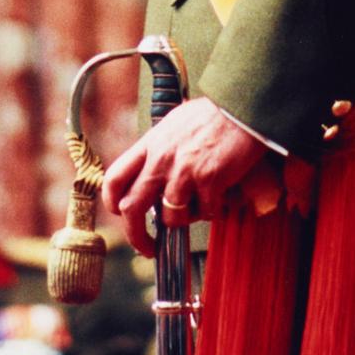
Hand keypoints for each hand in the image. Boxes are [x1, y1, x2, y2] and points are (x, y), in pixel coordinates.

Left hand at [100, 98, 265, 257]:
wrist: (242, 106)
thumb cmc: (212, 113)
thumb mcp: (174, 125)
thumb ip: (159, 150)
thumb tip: (152, 174)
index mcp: (150, 144)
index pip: (115, 178)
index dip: (112, 202)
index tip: (121, 213)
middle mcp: (161, 159)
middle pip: (132, 208)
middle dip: (136, 236)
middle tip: (148, 248)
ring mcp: (184, 171)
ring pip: (171, 218)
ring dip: (186, 219)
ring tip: (200, 204)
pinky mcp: (209, 180)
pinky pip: (205, 213)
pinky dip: (212, 211)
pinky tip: (220, 196)